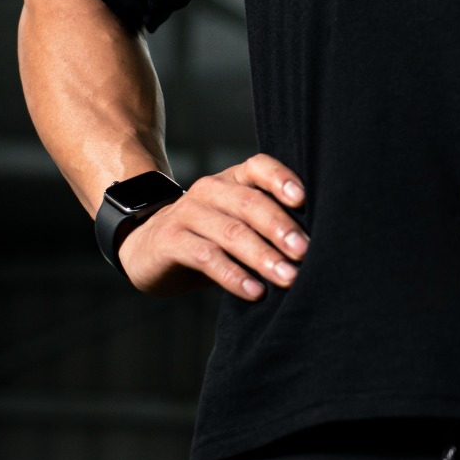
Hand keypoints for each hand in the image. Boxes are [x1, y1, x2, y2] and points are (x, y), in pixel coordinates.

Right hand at [118, 153, 307, 299]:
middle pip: (250, 203)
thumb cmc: (208, 238)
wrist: (146, 248)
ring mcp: (186, 213)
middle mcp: (209, 190)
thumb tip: (314, 249)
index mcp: (232, 180)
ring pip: (231, 232)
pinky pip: (206, 257)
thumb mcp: (236, 224)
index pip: (259, 167)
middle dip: (280, 228)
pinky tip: (255, 292)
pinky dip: (233, 276)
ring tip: (288, 277)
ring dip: (262, 256)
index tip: (304, 200)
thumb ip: (266, 227)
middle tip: (305, 252)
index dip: (282, 179)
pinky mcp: (170, 241)